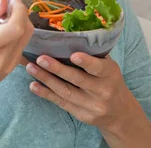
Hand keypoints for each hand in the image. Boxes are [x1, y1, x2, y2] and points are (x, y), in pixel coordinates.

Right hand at [0, 0, 33, 101]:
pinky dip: (17, 33)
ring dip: (20, 22)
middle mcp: (2, 58)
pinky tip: (3, 32)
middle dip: (20, 13)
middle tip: (7, 6)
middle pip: (25, 30)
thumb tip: (3, 0)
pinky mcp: (13, 67)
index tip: (12, 0)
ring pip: (26, 37)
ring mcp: (10, 65)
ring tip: (3, 19)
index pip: (15, 27)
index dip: (18, 10)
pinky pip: (21, 44)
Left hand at [25, 53, 149, 135]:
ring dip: (46, 79)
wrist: (119, 113)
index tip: (73, 55)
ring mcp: (92, 105)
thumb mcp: (108, 67)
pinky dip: (46, 94)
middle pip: (77, 80)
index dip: (86, 62)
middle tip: (40, 58)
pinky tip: (33, 85)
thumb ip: (93, 54)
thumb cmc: (109, 81)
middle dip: (57, 69)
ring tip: (31, 68)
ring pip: (66, 92)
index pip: (99, 68)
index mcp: (110, 74)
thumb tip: (68, 34)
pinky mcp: (81, 114)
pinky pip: (61, 102)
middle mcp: (102, 91)